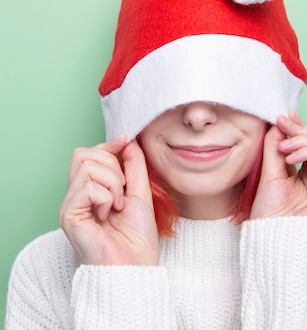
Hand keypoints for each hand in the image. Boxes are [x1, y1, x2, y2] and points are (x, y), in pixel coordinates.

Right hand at [59, 135, 159, 264]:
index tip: (125, 140)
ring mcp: (70, 205)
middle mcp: (76, 196)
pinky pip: (87, 186)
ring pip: (86, 167)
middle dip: (111, 165)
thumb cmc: (137, 238)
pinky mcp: (68, 215)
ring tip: (118, 204)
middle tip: (123, 190)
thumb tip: (126, 139)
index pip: (88, 153)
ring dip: (112, 182)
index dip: (107, 145)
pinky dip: (105, 196)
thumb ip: (133, 165)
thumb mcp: (139, 192)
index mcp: (90, 190)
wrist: (135, 267)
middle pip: (82, 154)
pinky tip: (108, 214)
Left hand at [250, 112, 306, 221]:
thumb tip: (279, 123)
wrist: (269, 240)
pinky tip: (290, 156)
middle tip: (282, 123)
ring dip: (304, 139)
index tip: (283, 116)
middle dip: (303, 128)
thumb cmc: (270, 214)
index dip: (301, 125)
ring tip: (283, 145)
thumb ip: (275, 148)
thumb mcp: (271, 172)